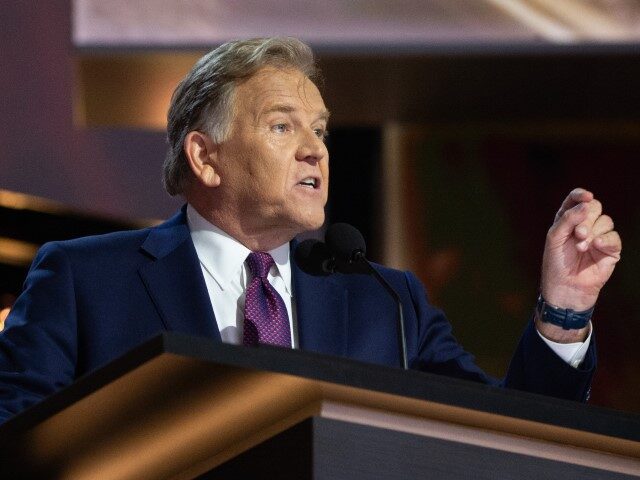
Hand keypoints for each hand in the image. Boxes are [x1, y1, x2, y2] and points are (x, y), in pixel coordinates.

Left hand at [538, 188, 620, 341]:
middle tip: (577, 234)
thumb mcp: (555, 237)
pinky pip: (614, 237)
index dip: (581, 195)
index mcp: (568, 220)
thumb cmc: (556, 262)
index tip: (585, 197)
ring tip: (581, 246)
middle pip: (594, 207)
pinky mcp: (610, 250)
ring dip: (592, 231)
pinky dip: (605, 239)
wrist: (565, 287)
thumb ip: (568, 219)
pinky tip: (595, 246)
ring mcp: (599, 237)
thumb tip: (587, 204)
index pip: (577, 200)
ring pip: (605, 221)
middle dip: (586, 218)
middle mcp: (584, 225)